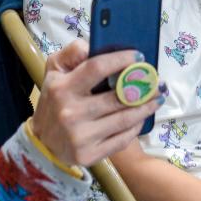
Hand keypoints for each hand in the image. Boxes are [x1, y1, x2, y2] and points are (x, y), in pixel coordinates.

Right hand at [30, 40, 163, 167]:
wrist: (42, 143)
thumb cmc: (54, 100)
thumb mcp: (54, 70)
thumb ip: (72, 52)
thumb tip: (93, 45)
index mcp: (62, 88)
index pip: (96, 68)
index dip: (121, 60)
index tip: (139, 57)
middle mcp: (71, 113)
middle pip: (117, 98)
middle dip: (143, 88)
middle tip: (157, 81)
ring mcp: (80, 137)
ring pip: (124, 119)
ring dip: (145, 107)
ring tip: (157, 98)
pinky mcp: (89, 155)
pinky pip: (121, 139)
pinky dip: (135, 127)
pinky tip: (142, 118)